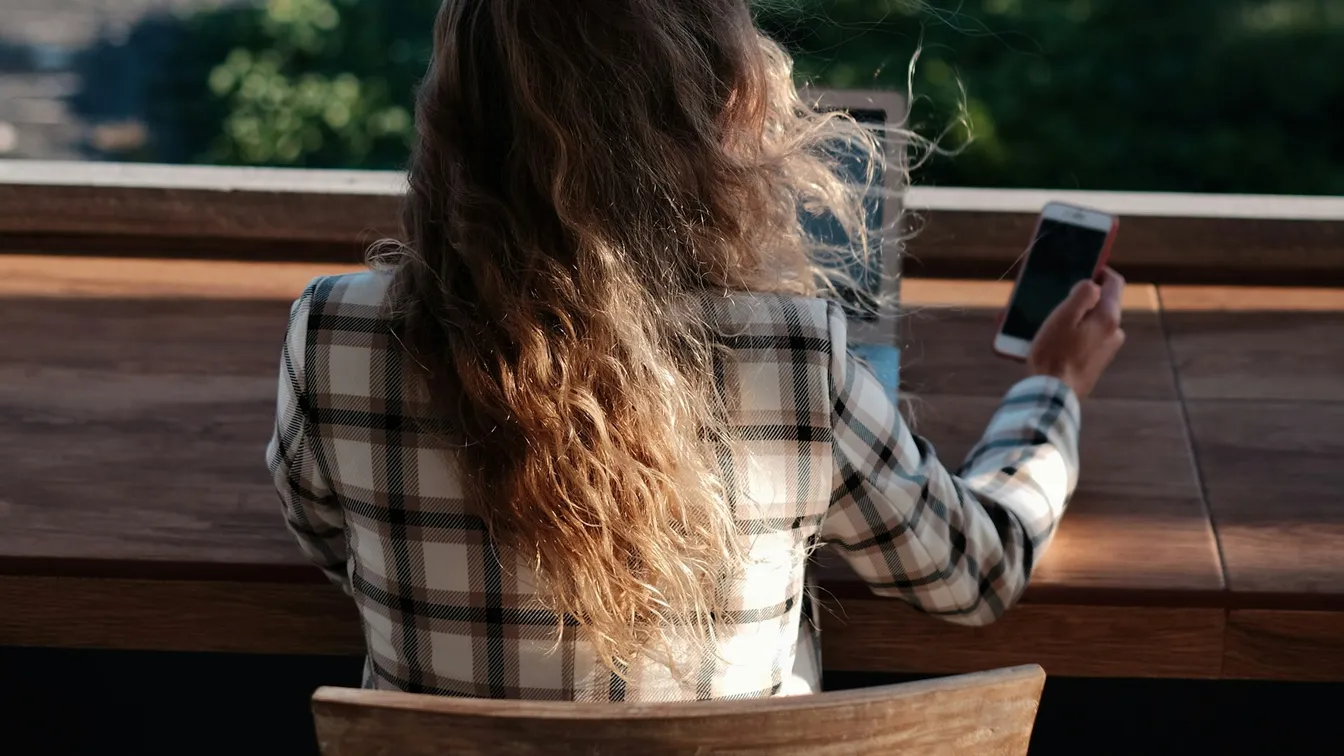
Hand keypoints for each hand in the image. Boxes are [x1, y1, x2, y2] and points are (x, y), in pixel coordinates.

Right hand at [1028, 268, 1126, 397]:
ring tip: (1045, 323)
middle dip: (1080, 299)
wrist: (1053, 395)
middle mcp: (1114, 333)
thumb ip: (1082, 294)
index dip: (1099, 271)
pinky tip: (1049, 341)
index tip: (1082, 268)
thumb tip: (1091, 285)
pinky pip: (1085, 340)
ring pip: (1091, 323)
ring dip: (1072, 318)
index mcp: (1109, 318)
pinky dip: (1071, 335)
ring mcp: (1106, 350)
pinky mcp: (1096, 364)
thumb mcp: (1064, 316)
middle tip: (1055, 298)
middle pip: (1100, 304)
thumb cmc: (1054, 353)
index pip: (1114, 283)